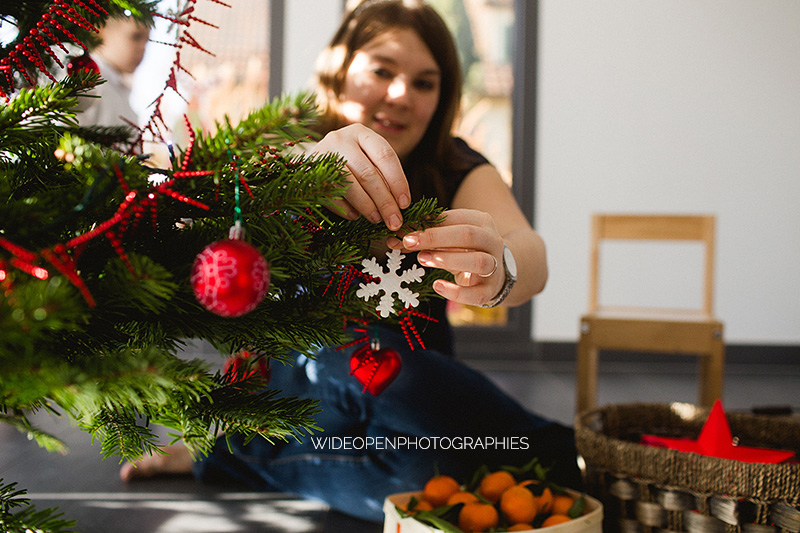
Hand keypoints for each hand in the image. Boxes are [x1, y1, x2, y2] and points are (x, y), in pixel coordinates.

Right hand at [311, 124, 410, 230]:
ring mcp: (323, 154)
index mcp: (361, 133)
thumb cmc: (348, 163)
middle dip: (384, 201)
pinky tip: (355, 216)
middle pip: (368, 173)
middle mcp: (341, 139)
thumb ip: (382, 174)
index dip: (398, 181)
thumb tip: (399, 204)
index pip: (385, 156)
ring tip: (376, 219)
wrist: (311, 162)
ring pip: (350, 184)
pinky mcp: (310, 172)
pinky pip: (331, 194)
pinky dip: (345, 208)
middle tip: (394, 221)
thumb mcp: (366, 159)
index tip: (405, 203)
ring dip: (367, 206)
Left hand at [386, 209, 504, 305]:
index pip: (456, 218)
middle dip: (436, 237)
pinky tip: (437, 286)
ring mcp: (494, 266)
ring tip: (423, 259)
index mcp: (481, 222)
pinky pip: (476, 294)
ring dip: (448, 260)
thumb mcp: (448, 240)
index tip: (405, 231)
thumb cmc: (465, 251)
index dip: (429, 224)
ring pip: (478, 261)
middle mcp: (491, 241)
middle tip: (409, 242)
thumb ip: (425, 237)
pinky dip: (456, 292)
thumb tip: (394, 238)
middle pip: (468, 235)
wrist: (496, 273)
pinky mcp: (490, 290)